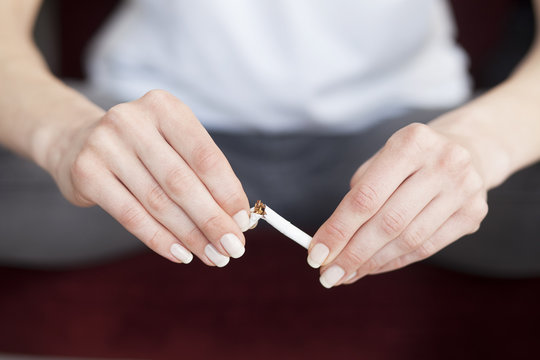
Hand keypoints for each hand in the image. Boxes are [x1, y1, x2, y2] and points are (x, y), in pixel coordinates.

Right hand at [49, 90, 249, 266]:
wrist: (78, 142)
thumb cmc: (143, 148)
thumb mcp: (174, 147)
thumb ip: (204, 176)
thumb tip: (237, 219)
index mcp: (165, 107)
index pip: (206, 156)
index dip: (228, 193)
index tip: (244, 223)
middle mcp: (133, 121)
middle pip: (182, 182)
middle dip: (212, 221)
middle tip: (233, 248)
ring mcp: (105, 145)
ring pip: (158, 202)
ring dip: (190, 235)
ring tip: (212, 255)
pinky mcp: (85, 172)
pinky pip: (130, 215)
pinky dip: (160, 239)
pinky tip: (181, 254)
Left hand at [308, 122, 488, 287]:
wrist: (469, 147)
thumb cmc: (411, 156)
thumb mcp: (382, 158)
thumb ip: (358, 195)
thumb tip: (331, 243)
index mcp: (412, 142)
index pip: (366, 196)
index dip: (338, 229)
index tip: (316, 253)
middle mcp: (443, 163)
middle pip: (387, 222)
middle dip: (352, 253)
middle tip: (327, 274)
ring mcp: (464, 190)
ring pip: (408, 239)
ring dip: (372, 263)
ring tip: (346, 274)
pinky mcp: (474, 214)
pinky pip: (427, 247)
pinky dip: (395, 261)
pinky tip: (373, 267)